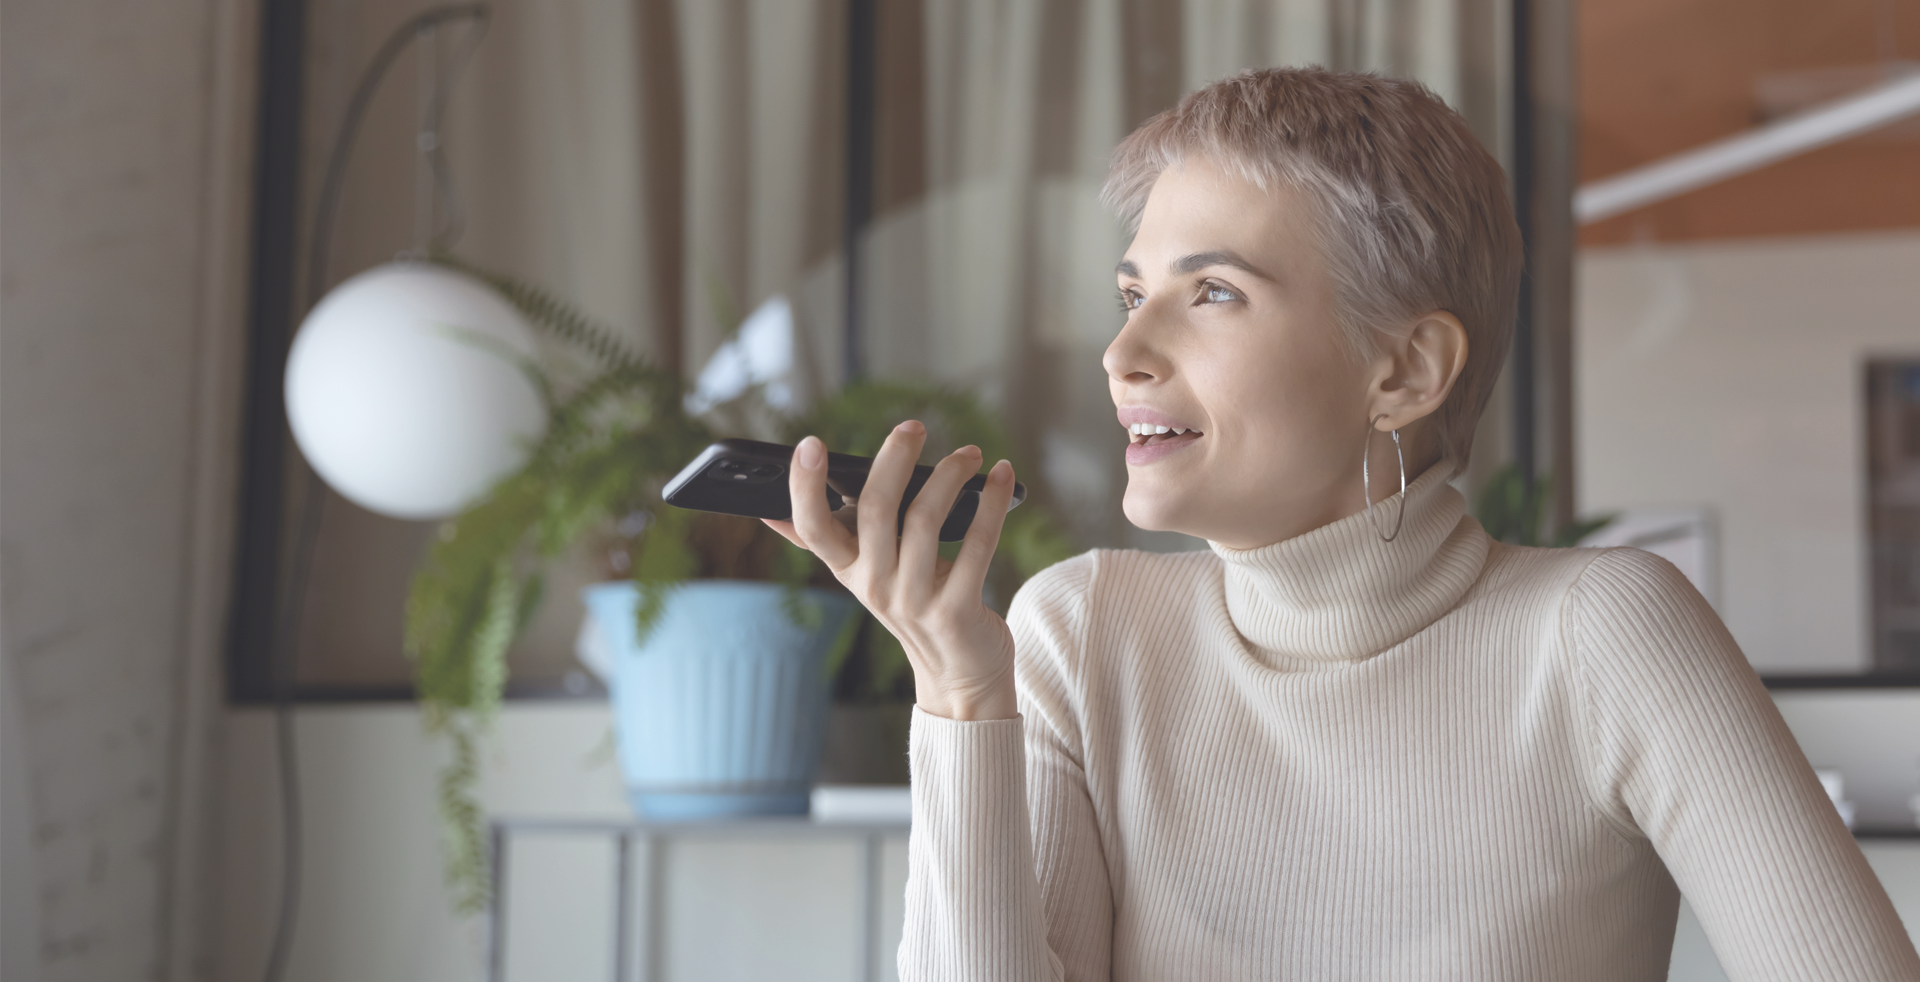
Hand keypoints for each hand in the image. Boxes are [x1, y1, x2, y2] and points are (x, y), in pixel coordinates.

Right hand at [762, 421, 1019, 720]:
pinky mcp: (957, 609)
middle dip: (894, 459)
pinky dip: (992, 504)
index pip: (812, 529)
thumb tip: (769, 513)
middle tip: (913, 426)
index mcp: (849, 571)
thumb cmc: (913, 607)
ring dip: (950, 476)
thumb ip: (827, 544)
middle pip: (874, 511)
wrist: (958, 673)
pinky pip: (977, 545)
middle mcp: (875, 586)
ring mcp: (915, 600)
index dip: (805, 488)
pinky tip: (1003, 476)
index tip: (809, 444)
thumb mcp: (864, 577)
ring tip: (968, 454)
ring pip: (926, 520)